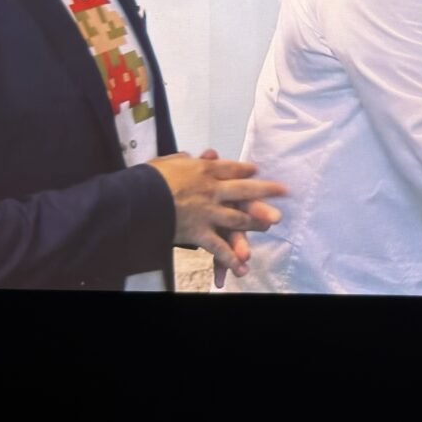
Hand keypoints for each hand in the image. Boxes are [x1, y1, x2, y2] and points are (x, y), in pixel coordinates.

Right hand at [148, 150, 285, 283]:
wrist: (137, 198)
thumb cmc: (149, 178)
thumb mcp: (168, 162)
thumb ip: (184, 159)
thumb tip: (194, 156)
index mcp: (203, 170)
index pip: (230, 168)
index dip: (245, 169)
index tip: (256, 170)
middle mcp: (211, 190)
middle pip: (244, 189)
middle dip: (266, 191)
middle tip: (284, 192)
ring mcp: (208, 212)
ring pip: (239, 218)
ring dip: (256, 222)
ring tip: (270, 224)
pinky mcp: (199, 232)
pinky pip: (218, 247)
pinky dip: (230, 258)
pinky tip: (243, 265)